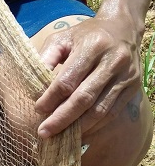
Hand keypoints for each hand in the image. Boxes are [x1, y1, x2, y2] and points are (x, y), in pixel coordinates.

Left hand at [33, 15, 142, 137]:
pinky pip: (111, 113)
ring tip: (59, 137)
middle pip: (84, 99)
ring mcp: (126, 76)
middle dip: (61, 119)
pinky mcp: (133, 88)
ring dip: (77, 128)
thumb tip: (32, 85)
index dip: (51, 98)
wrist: (123, 27)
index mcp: (93, 46)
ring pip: (99, 110)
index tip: (38, 109)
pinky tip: (79, 133)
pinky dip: (94, 127)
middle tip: (44, 131)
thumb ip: (46, 58)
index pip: (68, 80)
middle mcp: (113, 61)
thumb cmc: (85, 36)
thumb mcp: (62, 39)